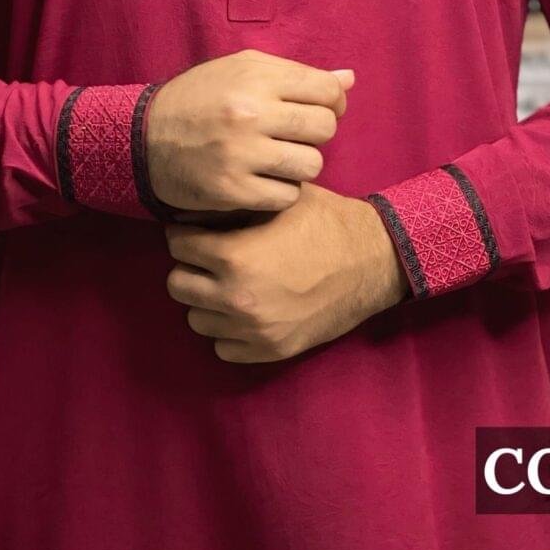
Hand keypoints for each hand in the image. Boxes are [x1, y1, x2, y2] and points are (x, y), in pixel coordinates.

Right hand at [145, 49, 352, 214]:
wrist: (143, 138)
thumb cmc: (199, 99)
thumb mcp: (241, 70)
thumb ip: (295, 74)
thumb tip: (349, 79)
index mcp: (256, 77)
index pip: (327, 91)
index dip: (333, 103)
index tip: (317, 111)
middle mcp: (251, 113)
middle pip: (324, 128)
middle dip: (316, 134)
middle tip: (294, 137)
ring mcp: (242, 154)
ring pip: (311, 166)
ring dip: (300, 165)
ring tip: (278, 159)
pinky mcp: (233, 190)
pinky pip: (286, 196)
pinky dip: (280, 190)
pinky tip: (262, 180)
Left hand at [164, 181, 410, 363]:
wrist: (372, 261)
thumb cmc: (325, 222)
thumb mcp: (278, 199)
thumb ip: (233, 204)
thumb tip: (193, 205)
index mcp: (234, 255)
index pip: (176, 244)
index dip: (186, 232)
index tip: (197, 229)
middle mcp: (236, 297)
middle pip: (177, 284)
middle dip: (190, 267)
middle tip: (209, 257)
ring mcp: (252, 329)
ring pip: (196, 318)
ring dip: (206, 300)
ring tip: (227, 283)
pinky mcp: (270, 350)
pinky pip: (222, 347)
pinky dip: (227, 330)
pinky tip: (245, 309)